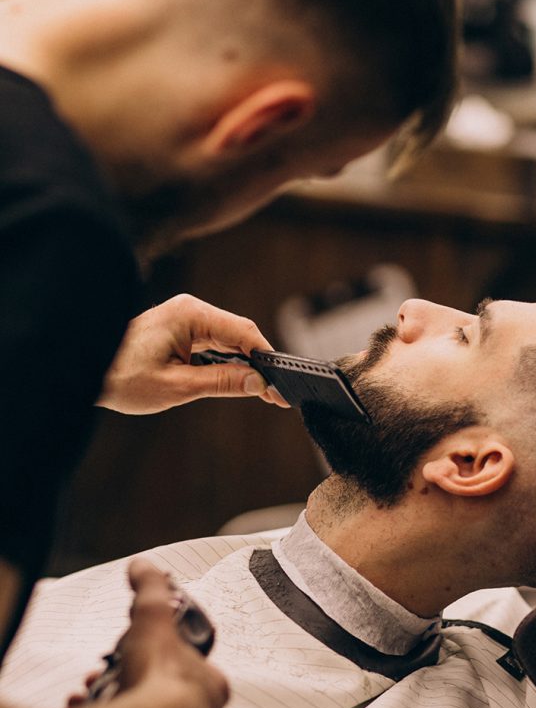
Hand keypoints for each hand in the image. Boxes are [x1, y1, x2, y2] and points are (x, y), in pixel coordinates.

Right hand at [78, 559, 228, 707]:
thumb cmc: (156, 683)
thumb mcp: (152, 621)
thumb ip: (150, 590)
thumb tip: (144, 565)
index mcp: (213, 688)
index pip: (196, 672)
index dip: (164, 664)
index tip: (138, 662)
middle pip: (175, 707)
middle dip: (141, 694)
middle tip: (110, 686)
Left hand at [98, 294, 288, 413]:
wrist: (82, 371)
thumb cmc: (121, 377)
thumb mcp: (176, 387)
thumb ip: (221, 383)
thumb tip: (257, 384)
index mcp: (190, 314)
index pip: (244, 332)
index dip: (267, 359)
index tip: (281, 384)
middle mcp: (190, 310)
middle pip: (240, 335)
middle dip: (259, 365)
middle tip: (277, 396)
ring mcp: (185, 319)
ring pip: (229, 341)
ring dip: (245, 366)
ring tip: (264, 393)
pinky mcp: (180, 331)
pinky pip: (214, 345)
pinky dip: (228, 363)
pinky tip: (240, 381)